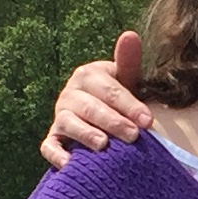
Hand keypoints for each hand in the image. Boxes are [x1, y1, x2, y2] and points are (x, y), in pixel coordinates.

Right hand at [40, 31, 147, 168]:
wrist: (100, 116)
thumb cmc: (116, 98)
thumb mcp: (125, 78)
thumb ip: (128, 61)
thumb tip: (130, 35)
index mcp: (88, 75)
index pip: (110, 90)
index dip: (129, 105)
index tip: (148, 121)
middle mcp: (70, 94)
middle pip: (91, 108)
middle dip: (113, 121)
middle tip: (133, 136)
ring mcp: (60, 116)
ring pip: (69, 124)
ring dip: (85, 134)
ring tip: (103, 145)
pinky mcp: (53, 138)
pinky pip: (49, 147)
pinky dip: (56, 155)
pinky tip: (69, 164)